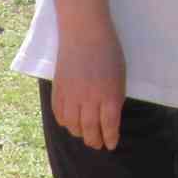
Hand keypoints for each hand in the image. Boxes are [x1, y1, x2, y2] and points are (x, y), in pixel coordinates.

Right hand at [52, 30, 125, 148]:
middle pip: (90, 130)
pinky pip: (59, 115)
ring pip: (73, 126)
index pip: (109, 125)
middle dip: (95, 141)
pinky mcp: (58, 91)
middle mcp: (90, 98)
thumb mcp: (119, 76)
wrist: (84, 33)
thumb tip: (108, 120)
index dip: (110, 138)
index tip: (110, 145)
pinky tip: (70, 122)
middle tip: (97, 144)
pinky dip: (65, 123)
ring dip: (79, 133)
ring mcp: (71, 96)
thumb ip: (114, 98)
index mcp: (109, 94)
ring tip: (84, 134)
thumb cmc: (107, 52)